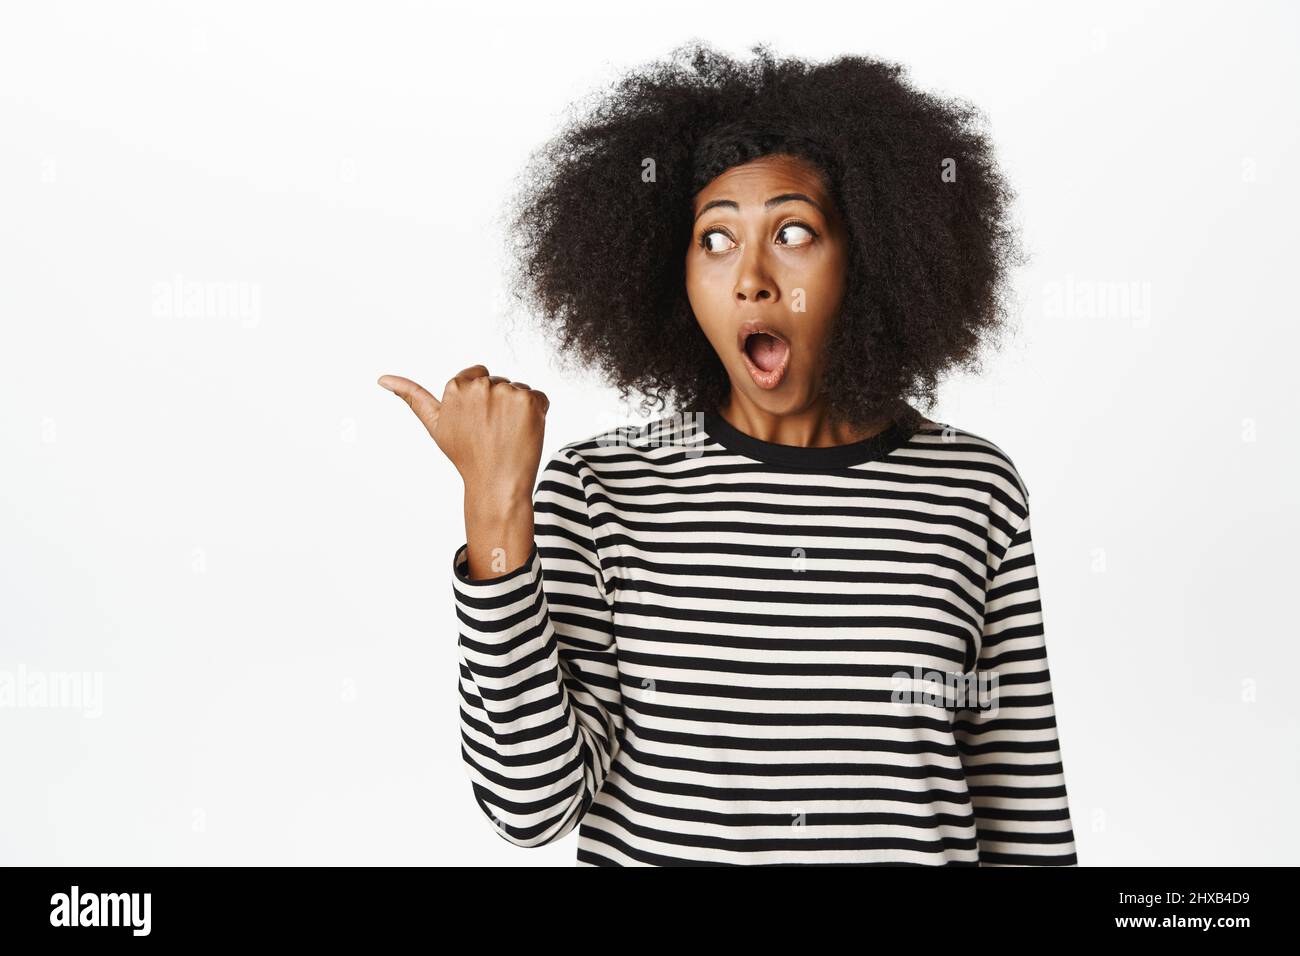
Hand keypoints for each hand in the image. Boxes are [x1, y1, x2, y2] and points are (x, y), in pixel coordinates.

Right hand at [377, 365, 548, 504]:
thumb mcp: (435, 424)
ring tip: (508, 434)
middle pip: (499, 383)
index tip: (477, 422)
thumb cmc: (465, 455)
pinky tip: (525, 433)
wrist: (496, 484)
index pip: (478, 375)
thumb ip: (412, 397)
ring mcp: (506, 392)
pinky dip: (538, 414)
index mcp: (456, 385)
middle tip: (492, 432)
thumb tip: (381, 378)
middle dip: (499, 404)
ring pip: (519, 390)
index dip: (481, 401)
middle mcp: (480, 384)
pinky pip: (540, 398)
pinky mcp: (530, 401)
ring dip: (518, 410)